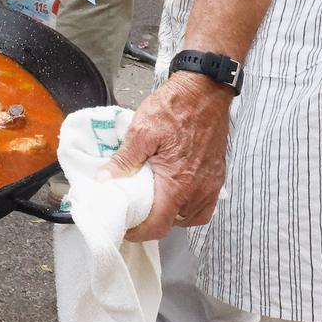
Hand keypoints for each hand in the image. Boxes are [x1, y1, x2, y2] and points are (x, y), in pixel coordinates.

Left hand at [106, 72, 235, 242]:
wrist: (206, 89)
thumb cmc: (176, 106)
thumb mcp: (141, 130)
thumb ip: (123, 160)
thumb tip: (105, 181)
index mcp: (178, 183)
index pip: (157, 225)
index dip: (137, 232)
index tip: (123, 227)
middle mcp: (198, 190)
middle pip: (172, 224)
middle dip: (150, 223)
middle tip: (131, 212)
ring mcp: (210, 185)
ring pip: (188, 217)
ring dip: (169, 215)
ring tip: (150, 203)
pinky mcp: (216, 177)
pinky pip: (202, 206)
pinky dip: (186, 207)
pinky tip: (173, 195)